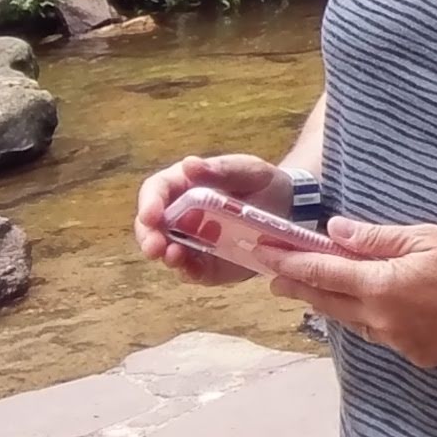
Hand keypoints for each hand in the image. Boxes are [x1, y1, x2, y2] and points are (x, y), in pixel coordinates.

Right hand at [136, 151, 307, 283]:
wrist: (288, 208)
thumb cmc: (261, 183)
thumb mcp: (247, 169)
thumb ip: (220, 169)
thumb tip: (189, 165)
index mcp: (184, 186)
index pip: (156, 191)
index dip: (149, 203)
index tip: (150, 215)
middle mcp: (180, 215)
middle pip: (152, 226)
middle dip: (148, 237)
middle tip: (154, 246)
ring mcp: (192, 242)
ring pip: (167, 251)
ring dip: (167, 255)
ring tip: (174, 256)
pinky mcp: (207, 264)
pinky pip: (192, 271)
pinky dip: (188, 272)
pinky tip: (192, 269)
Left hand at [266, 217, 436, 367]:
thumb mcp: (427, 237)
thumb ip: (376, 238)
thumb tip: (335, 233)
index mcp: (382, 286)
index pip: (322, 273)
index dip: (290, 263)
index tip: (265, 254)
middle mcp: (382, 320)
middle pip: (328, 303)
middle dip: (300, 288)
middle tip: (276, 278)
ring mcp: (398, 342)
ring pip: (351, 322)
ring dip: (331, 305)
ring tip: (314, 291)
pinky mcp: (416, 354)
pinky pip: (379, 335)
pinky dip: (366, 318)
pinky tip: (369, 307)